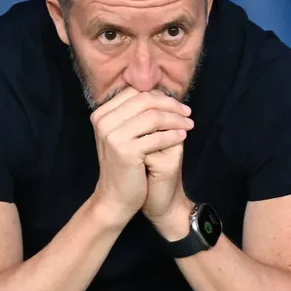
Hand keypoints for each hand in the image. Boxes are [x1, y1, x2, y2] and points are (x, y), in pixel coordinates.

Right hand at [89, 90, 193, 227]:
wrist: (114, 198)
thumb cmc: (124, 166)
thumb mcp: (123, 135)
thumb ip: (134, 114)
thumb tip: (161, 93)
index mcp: (102, 114)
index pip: (135, 93)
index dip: (160, 96)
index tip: (177, 105)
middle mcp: (103, 121)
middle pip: (145, 101)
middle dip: (171, 105)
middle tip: (188, 112)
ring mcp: (112, 135)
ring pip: (153, 117)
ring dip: (176, 120)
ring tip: (189, 124)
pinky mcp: (125, 150)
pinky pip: (157, 137)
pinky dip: (173, 135)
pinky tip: (183, 137)